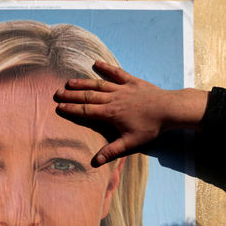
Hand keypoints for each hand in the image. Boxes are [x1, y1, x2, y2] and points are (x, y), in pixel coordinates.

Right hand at [55, 61, 207, 165]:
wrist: (169, 109)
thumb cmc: (150, 127)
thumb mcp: (131, 142)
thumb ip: (112, 151)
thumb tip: (95, 162)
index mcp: (110, 114)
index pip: (86, 111)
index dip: (71, 109)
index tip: (59, 107)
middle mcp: (113, 99)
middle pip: (88, 96)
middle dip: (71, 95)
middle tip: (56, 93)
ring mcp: (122, 89)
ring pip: (98, 84)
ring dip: (83, 83)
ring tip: (69, 82)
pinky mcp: (132, 81)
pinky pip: (116, 73)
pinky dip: (106, 68)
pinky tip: (96, 63)